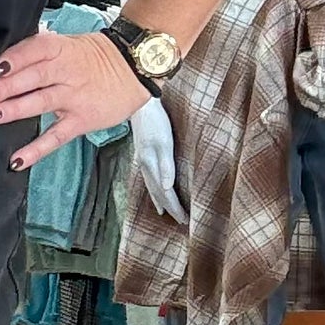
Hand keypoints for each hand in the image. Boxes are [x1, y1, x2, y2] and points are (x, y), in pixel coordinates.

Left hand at [0, 30, 151, 171]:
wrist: (133, 68)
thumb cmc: (94, 56)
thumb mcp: (68, 43)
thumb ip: (40, 51)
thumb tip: (5, 60)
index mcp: (61, 49)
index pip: (36, 50)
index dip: (15, 58)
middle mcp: (67, 72)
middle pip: (34, 77)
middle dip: (7, 86)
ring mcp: (74, 97)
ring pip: (41, 103)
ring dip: (15, 110)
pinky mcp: (81, 120)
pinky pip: (56, 136)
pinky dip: (36, 149)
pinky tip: (17, 159)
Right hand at [129, 97, 186, 222]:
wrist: (139, 103)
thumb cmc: (155, 121)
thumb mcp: (164, 142)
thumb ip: (166, 165)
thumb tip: (168, 188)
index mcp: (151, 165)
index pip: (164, 192)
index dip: (174, 206)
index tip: (185, 219)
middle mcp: (145, 165)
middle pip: (158, 192)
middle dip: (169, 207)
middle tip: (180, 220)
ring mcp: (143, 159)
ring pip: (152, 185)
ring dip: (159, 199)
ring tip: (164, 210)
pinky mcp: (143, 153)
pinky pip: (149, 177)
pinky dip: (154, 187)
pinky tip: (155, 185)